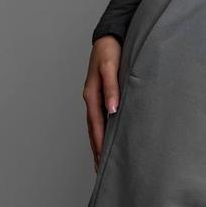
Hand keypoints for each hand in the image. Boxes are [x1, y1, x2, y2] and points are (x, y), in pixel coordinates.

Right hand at [82, 36, 121, 173]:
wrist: (111, 35)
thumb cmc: (111, 50)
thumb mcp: (111, 66)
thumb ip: (112, 87)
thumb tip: (113, 110)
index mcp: (92, 95)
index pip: (96, 126)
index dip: (99, 145)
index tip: (102, 163)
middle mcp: (92, 98)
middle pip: (93, 129)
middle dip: (97, 150)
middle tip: (101, 171)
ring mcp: (96, 96)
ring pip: (97, 124)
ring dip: (99, 142)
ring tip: (103, 160)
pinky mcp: (104, 92)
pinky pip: (102, 116)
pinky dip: (104, 129)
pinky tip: (110, 136)